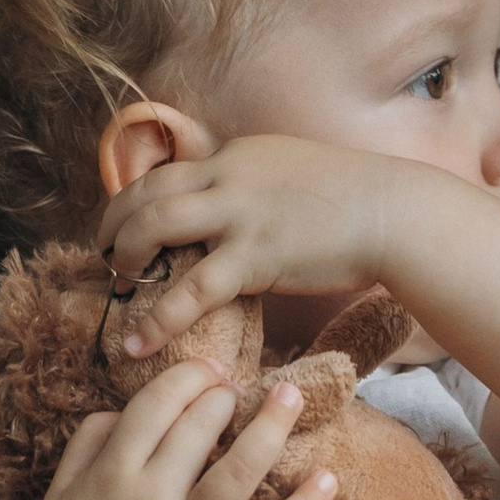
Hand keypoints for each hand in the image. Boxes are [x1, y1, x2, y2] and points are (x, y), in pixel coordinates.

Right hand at [28, 361, 335, 499]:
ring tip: (290, 396)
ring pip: (239, 470)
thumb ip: (87, 442)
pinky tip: (327, 479)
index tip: (210, 372)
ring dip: (271, 427)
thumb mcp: (60, 494)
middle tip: (240, 390)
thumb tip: (127, 408)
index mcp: (112, 476)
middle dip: (225, 395)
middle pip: (200, 426)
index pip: (157, 404)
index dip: (189, 377)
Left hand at [100, 134, 419, 356]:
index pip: (168, 172)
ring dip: (124, 256)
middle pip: (145, 191)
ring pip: (154, 225)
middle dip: (113, 223)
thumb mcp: (293, 174)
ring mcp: (239, 213)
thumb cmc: (355, 201)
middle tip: (103, 254)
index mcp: (235, 156)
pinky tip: (138, 343)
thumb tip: (237, 211)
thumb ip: (257, 186)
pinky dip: (158, 317)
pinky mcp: (256, 255)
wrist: (395, 211)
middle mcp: (228, 175)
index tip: (124, 225)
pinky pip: (192, 289)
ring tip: (116, 286)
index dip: (136, 200)